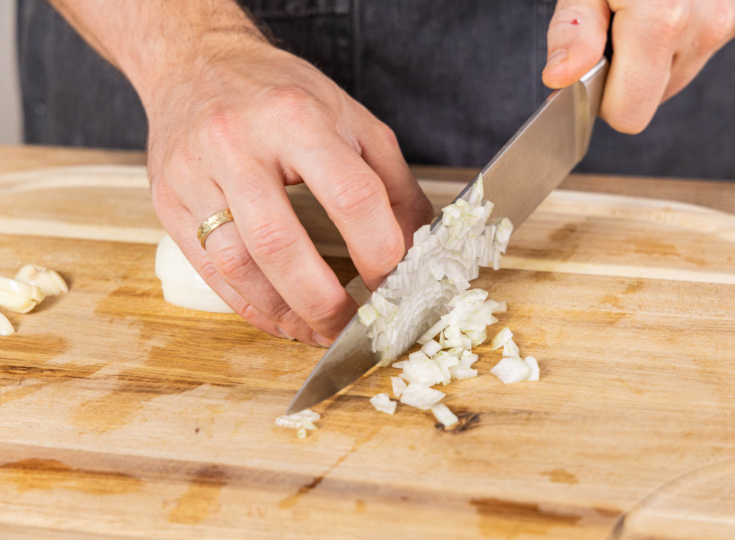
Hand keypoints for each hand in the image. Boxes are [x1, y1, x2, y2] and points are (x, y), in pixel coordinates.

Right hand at [145, 39, 433, 345]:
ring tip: (317, 331)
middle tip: (354, 327)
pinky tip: (280, 319)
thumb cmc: (279, 93)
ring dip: (284, 313)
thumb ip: (392, 183)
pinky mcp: (170, 202)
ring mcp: (195, 175)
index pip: (349, 195)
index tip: (393, 282)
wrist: (196, 62)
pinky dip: (250, 306)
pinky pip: (210, 271)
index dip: (378, 249)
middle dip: (323, 300)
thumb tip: (421, 247)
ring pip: (237, 265)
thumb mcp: (352, 119)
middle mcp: (237, 144)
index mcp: (296, 117)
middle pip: (280, 241)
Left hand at [542, 0, 734, 132]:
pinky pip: (710, 44)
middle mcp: (709, 25)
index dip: (605, 98)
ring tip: (651, 6)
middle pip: (655, 95)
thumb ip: (575, 31)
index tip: (597, 66)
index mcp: (663, 23)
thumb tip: (561, 78)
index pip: (630, 115)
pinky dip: (690, 29)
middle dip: (632, 72)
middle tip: (622, 22)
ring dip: (661, 51)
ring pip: (682, 72)